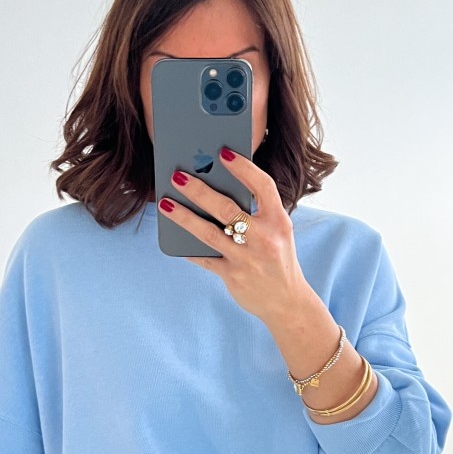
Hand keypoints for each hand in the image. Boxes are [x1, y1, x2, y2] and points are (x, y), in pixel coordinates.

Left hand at [158, 146, 311, 322]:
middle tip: (177, 176)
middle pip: (227, 209)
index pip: (262, 186)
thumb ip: (257, 212)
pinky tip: (173, 234)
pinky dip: (187, 247)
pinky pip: (204, 258)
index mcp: (279, 221)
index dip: (243, 168)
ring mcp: (247, 259)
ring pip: (209, 233)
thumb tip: (217, 187)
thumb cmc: (277, 259)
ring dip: (184, 216)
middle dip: (199, 190)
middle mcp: (264, 238)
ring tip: (166, 203)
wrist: (286, 301)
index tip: (223, 152)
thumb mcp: (278, 232)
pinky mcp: (233, 276)